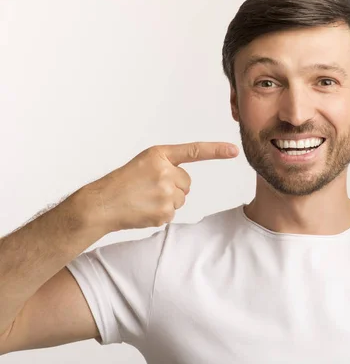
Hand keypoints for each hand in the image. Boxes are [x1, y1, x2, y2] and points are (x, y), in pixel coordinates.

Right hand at [84, 142, 238, 232]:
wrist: (102, 204)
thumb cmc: (122, 183)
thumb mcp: (144, 164)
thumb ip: (167, 166)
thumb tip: (185, 185)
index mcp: (159, 155)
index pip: (194, 151)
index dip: (216, 150)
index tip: (234, 150)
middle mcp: (164, 171)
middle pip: (187, 182)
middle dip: (173, 186)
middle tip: (148, 188)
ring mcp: (165, 193)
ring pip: (181, 198)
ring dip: (167, 200)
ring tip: (144, 198)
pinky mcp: (165, 212)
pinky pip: (173, 212)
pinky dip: (162, 213)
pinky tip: (144, 209)